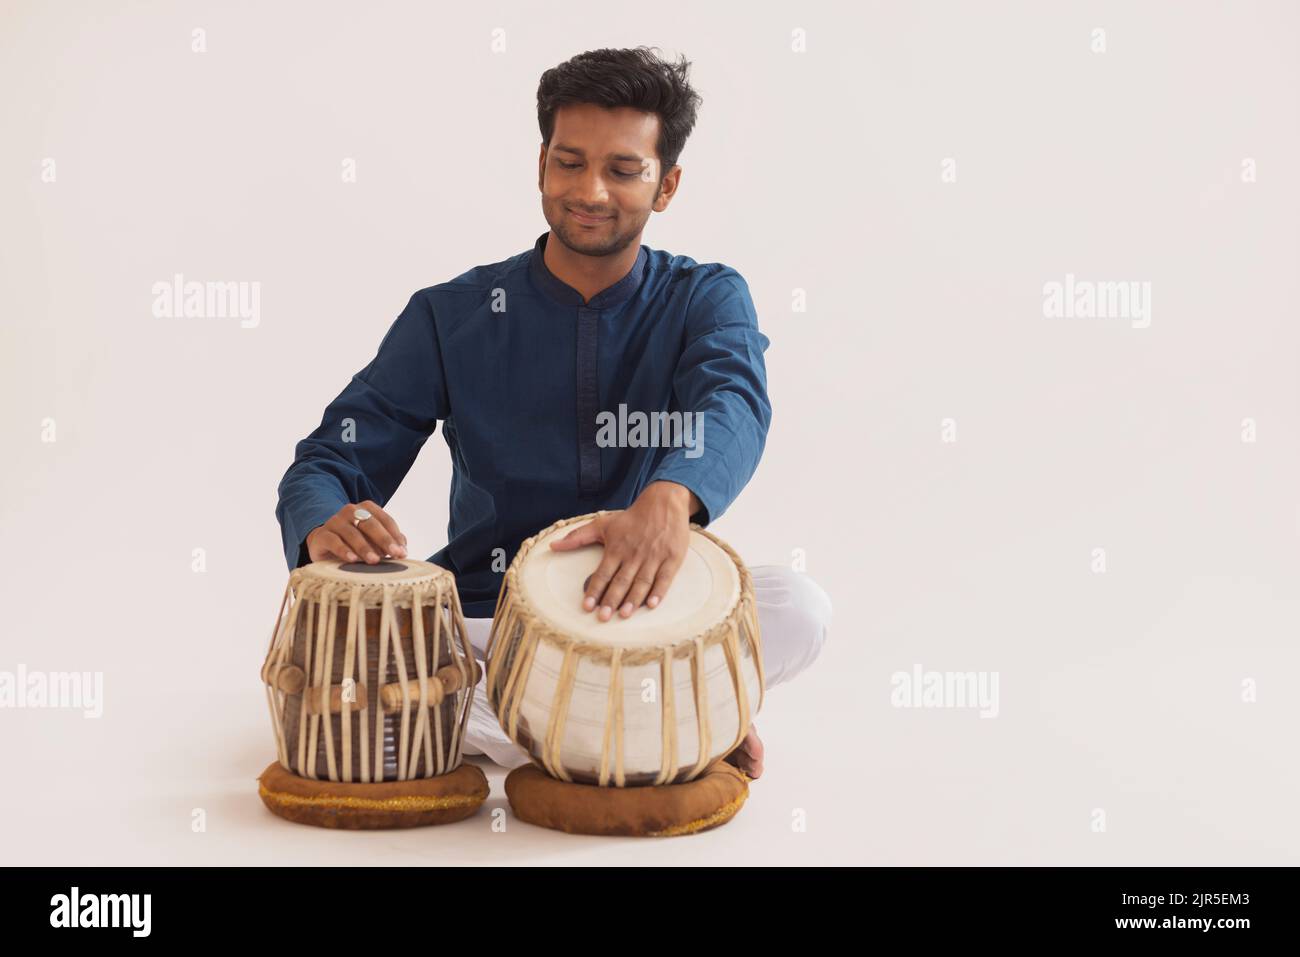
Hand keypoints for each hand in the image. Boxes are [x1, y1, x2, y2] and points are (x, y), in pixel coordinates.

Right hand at [306, 500, 407, 563]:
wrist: (324, 544)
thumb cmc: (354, 542)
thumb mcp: (373, 540)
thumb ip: (389, 541)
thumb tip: (403, 548)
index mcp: (367, 508)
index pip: (385, 520)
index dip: (395, 535)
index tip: (403, 552)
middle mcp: (350, 511)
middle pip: (370, 524)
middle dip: (384, 540)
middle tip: (393, 554)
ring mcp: (335, 522)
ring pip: (352, 533)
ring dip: (364, 547)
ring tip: (374, 560)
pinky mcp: (322, 535)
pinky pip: (333, 541)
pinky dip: (343, 550)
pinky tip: (352, 559)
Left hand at [549, 482, 698, 620]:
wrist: (663, 503)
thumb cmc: (631, 518)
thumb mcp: (603, 524)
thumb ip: (578, 537)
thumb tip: (553, 546)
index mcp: (617, 548)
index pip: (603, 573)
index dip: (595, 589)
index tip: (587, 606)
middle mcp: (634, 554)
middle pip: (621, 580)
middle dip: (611, 600)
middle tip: (603, 617)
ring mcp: (653, 557)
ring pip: (641, 582)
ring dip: (633, 599)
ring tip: (624, 614)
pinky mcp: (671, 558)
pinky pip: (664, 578)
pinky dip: (659, 592)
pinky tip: (652, 604)